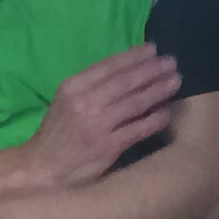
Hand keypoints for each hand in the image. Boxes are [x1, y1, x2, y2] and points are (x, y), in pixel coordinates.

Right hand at [24, 44, 181, 189]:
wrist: (43, 169)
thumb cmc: (58, 133)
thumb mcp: (67, 101)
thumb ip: (91, 86)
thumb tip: (126, 71)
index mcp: (73, 87)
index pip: (108, 66)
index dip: (133, 56)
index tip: (152, 49)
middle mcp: (85, 102)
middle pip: (125, 82)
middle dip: (151, 70)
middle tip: (171, 62)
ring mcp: (98, 125)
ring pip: (135, 103)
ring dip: (158, 90)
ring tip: (175, 81)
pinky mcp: (108, 147)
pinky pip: (137, 129)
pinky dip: (154, 120)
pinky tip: (167, 112)